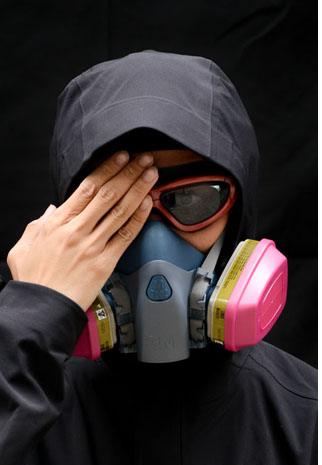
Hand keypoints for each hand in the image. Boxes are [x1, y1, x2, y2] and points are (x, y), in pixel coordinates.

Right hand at [7, 151, 157, 310]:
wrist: (44, 305)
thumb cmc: (34, 278)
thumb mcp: (24, 245)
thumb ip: (39, 224)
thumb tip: (52, 210)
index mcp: (57, 222)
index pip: (86, 188)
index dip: (106, 170)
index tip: (121, 157)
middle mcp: (77, 230)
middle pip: (107, 194)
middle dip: (128, 173)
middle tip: (144, 159)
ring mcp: (93, 245)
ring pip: (120, 211)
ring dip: (138, 190)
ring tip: (151, 174)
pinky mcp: (106, 262)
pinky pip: (126, 236)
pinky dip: (139, 218)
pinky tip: (149, 204)